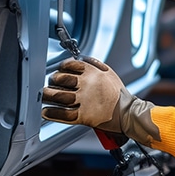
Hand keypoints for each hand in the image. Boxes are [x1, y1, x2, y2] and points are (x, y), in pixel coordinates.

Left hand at [42, 57, 174, 165]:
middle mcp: (86, 85)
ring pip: (58, 96)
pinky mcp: (83, 116)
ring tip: (44, 96)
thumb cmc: (120, 94)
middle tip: (50, 84)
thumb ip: (95, 64)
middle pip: (60, 80)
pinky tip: (46, 112)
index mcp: (92, 73)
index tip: (58, 71)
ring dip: (48, 96)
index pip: (69, 65)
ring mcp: (83, 101)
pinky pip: (62, 114)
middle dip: (52, 81)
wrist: (129, 113)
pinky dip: (51, 113)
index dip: (60, 68)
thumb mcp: (110, 72)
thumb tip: (82, 59)